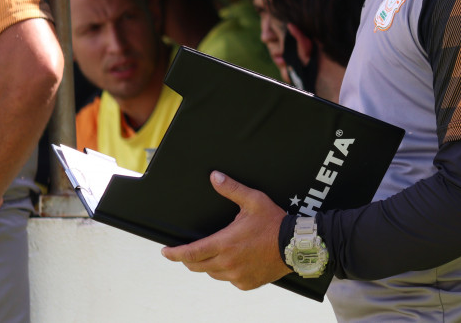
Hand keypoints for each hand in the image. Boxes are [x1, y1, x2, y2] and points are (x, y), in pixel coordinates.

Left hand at [161, 171, 291, 289]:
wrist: (295, 245)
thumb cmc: (274, 221)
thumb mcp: (253, 200)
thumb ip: (231, 189)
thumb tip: (214, 176)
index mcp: (224, 243)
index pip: (190, 253)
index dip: (174, 254)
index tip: (165, 252)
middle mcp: (227, 263)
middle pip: (197, 266)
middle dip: (187, 259)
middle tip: (184, 252)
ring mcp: (237, 276)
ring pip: (212, 273)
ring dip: (208, 265)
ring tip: (212, 254)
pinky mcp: (246, 284)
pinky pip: (228, 280)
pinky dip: (226, 272)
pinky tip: (233, 262)